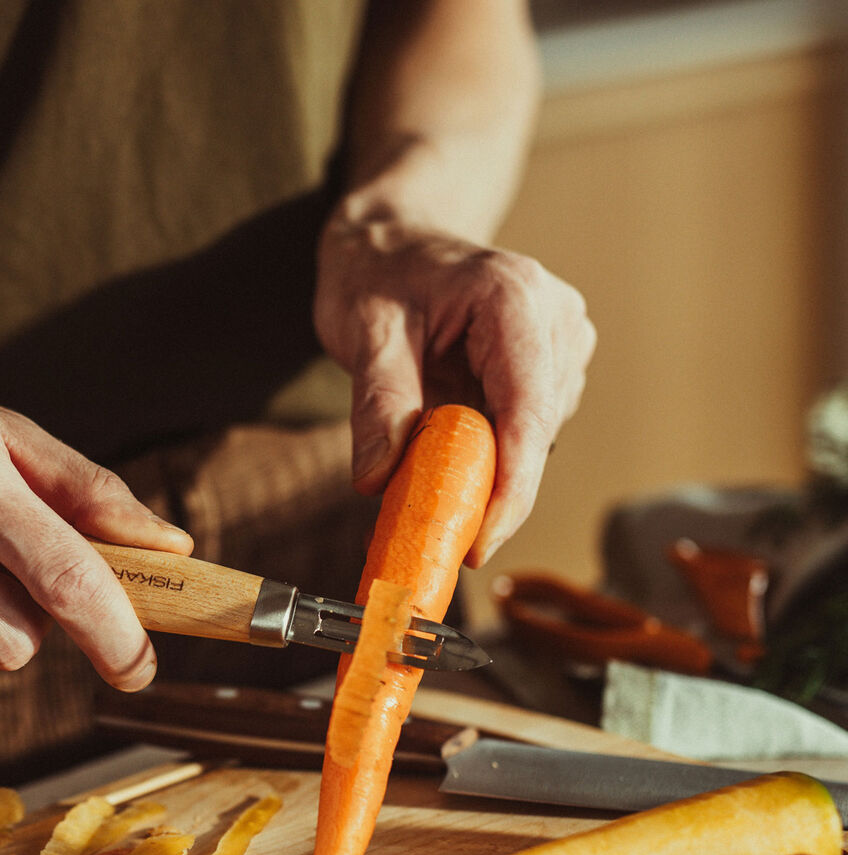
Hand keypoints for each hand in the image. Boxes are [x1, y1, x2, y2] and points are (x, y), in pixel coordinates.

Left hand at [314, 216, 594, 565]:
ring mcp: (562, 341)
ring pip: (535, 438)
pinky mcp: (553, 366)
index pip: (527, 409)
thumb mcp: (364, 331)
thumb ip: (377, 403)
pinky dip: (489, 453)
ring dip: (487, 469)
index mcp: (513, 298)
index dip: (511, 486)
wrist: (394, 243)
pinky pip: (527, 430)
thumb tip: (378, 478)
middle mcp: (555, 317)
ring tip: (426, 465)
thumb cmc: (378, 275)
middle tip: (432, 525)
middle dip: (489, 486)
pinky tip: (451, 444)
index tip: (481, 540)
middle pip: (535, 431)